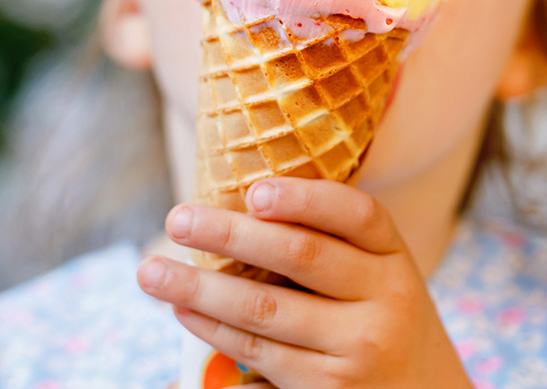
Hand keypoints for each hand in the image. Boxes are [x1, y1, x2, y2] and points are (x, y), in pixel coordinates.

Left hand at [136, 178, 472, 388]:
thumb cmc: (376, 319)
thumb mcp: (375, 276)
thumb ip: (330, 244)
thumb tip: (236, 207)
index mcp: (394, 257)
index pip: (356, 214)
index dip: (304, 199)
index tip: (253, 192)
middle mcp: (386, 299)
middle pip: (301, 255)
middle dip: (230, 234)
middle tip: (177, 219)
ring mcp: (359, 349)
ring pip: (264, 310)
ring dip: (199, 289)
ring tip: (152, 272)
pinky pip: (258, 354)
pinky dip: (213, 330)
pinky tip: (184, 312)